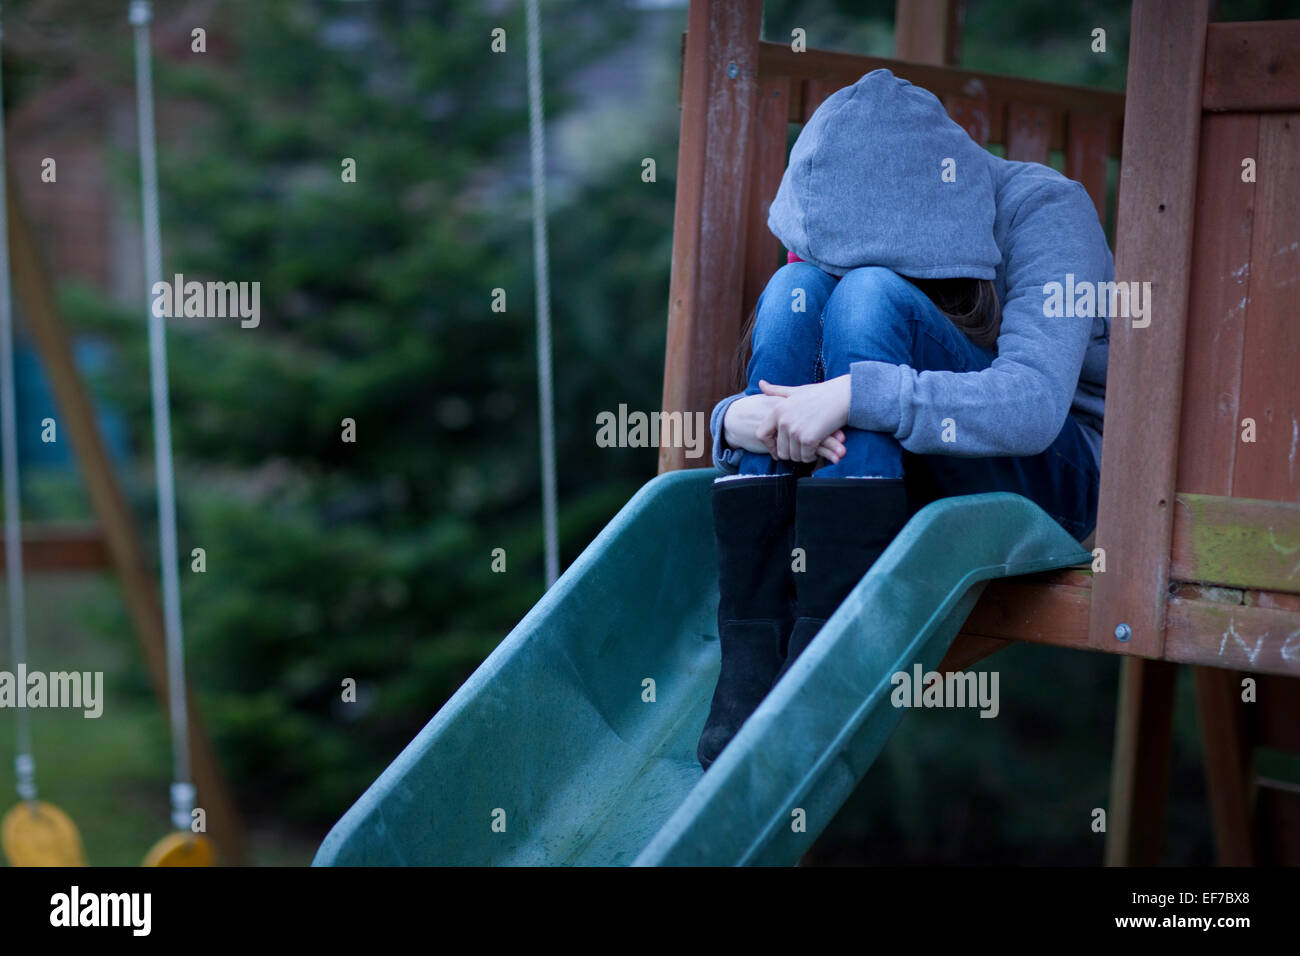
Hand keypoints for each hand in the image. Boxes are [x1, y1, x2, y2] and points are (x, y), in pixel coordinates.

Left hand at [723, 391, 846, 462]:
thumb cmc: (822, 393)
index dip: (769, 445)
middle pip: (780, 450)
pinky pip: (805, 456)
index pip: (761, 435)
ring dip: (803, 455)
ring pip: (793, 456)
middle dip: (791, 453)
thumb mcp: (796, 391)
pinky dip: (812, 455)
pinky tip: (818, 448)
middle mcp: (783, 420)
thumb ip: (777, 391)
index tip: (778, 450)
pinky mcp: (808, 438)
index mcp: (777, 409)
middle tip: (803, 449)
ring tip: (811, 447)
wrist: (844, 396)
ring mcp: (795, 430)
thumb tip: (761, 384)